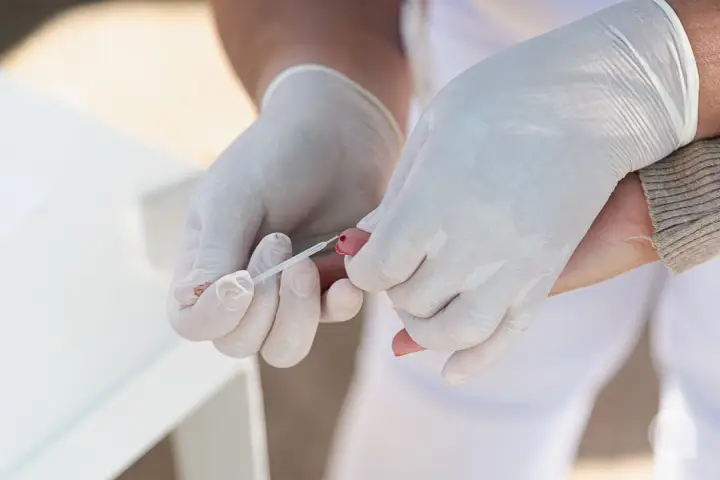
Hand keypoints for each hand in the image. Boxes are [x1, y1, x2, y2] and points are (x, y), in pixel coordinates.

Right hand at [167, 65, 400, 366]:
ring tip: (308, 264)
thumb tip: (193, 302)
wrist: (335, 133)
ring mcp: (287, 293)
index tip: (241, 278)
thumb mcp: (235, 196)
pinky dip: (339, 305)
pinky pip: (332, 319)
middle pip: (239, 344)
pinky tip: (345, 279)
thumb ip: (217, 251)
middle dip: (261, 308)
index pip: (192, 323)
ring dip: (298, 316)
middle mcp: (243, 290)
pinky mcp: (330, 287)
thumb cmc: (272, 156)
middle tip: (278, 244)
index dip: (215, 315)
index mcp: (205, 266)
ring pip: (285, 348)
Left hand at [345, 0, 697, 383]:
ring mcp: (514, 267)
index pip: (377, 269)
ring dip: (424, 330)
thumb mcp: (435, 131)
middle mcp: (472, 245)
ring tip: (419, 307)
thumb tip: (362, 243)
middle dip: (392, 289)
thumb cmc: (503, 101)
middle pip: (410, 299)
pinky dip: (475, 362)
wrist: (593, 101)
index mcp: (435, 203)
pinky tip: (451, 373)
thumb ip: (397, 195)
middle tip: (398, 265)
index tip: (367, 254)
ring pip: (454, 331)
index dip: (363, 268)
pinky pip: (507, 336)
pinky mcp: (544, 277)